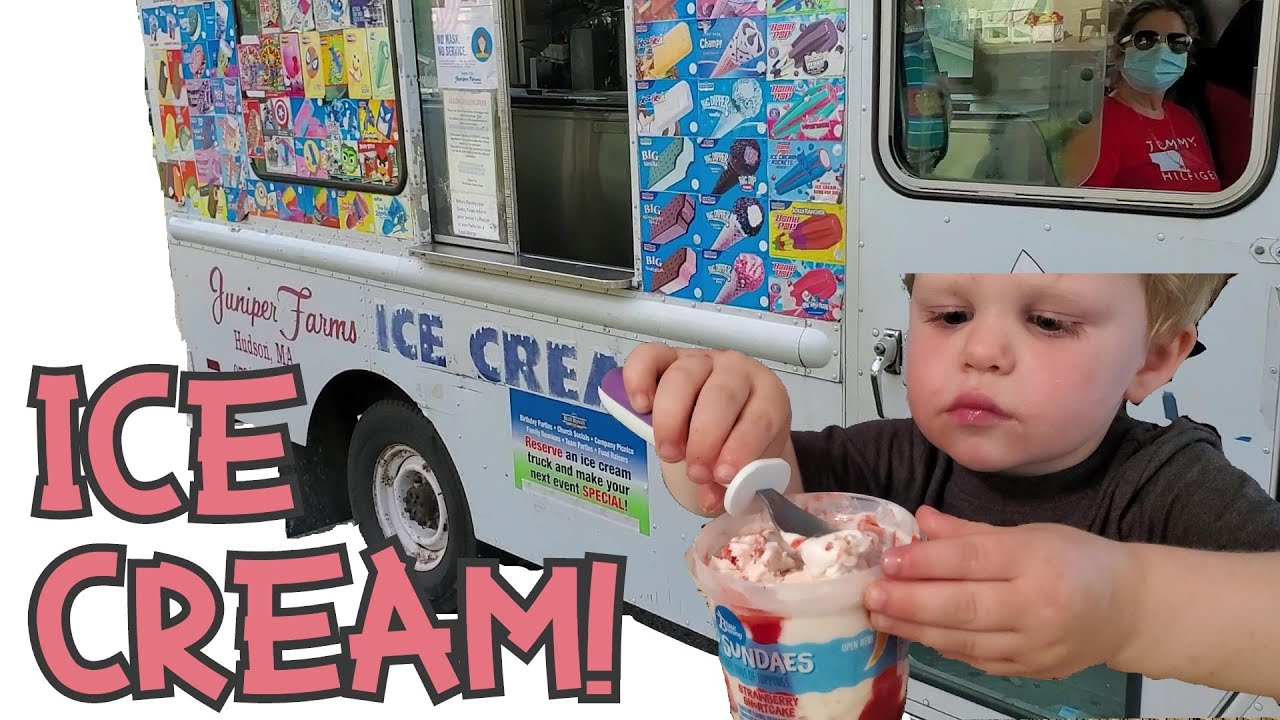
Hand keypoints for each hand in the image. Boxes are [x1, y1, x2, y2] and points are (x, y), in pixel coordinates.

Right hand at [621, 342, 794, 514]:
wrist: (725, 418)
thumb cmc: (739, 440)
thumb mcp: (747, 465)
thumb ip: (732, 484)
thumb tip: (708, 500)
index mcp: (768, 396)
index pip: (759, 417)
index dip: (741, 447)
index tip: (723, 476)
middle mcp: (736, 370)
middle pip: (720, 395)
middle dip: (704, 438)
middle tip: (695, 472)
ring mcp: (701, 360)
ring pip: (683, 377)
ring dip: (671, 420)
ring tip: (669, 454)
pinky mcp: (668, 358)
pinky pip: (649, 356)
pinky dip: (639, 379)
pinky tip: (640, 407)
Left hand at [863, 506, 1138, 679]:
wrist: (1128, 609)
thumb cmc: (1076, 560)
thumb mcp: (1029, 532)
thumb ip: (970, 531)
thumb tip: (920, 518)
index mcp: (1037, 559)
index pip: (972, 560)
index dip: (926, 562)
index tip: (888, 561)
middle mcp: (1037, 605)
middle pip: (963, 606)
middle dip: (910, 602)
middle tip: (871, 595)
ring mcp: (1035, 644)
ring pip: (965, 640)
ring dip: (917, 629)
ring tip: (881, 616)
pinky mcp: (1031, 670)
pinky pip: (978, 660)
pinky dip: (944, 648)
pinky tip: (916, 634)